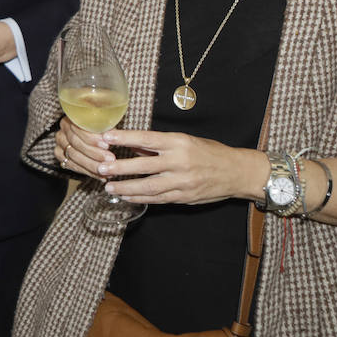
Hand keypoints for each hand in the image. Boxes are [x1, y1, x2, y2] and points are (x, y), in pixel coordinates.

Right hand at [54, 116, 115, 176]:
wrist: (88, 139)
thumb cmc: (99, 130)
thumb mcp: (103, 125)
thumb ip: (106, 127)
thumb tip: (113, 134)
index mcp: (70, 119)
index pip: (78, 128)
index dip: (92, 138)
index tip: (107, 144)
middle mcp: (62, 132)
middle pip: (76, 143)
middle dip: (94, 153)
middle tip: (110, 159)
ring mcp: (60, 145)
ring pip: (74, 157)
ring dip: (93, 165)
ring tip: (108, 170)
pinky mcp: (61, 157)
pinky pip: (74, 167)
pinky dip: (89, 173)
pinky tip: (102, 176)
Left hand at [92, 128, 265, 205]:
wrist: (236, 172)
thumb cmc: (209, 152)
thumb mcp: (184, 140)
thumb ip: (159, 145)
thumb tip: (132, 145)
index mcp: (179, 142)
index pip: (146, 139)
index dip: (124, 138)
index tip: (106, 137)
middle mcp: (179, 162)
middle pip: (144, 166)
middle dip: (119, 168)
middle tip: (100, 168)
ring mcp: (182, 182)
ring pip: (148, 187)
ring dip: (126, 188)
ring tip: (109, 187)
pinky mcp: (184, 197)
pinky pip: (158, 199)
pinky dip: (140, 198)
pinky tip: (127, 197)